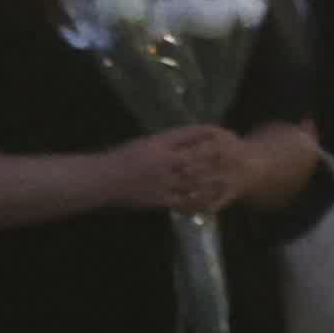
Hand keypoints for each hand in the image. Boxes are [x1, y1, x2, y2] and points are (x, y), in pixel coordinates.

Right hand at [115, 125, 247, 215]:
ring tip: (227, 179)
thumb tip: (182, 141)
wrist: (100, 180)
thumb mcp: (140, 144)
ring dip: (212, 179)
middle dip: (216, 155)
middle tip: (233, 155)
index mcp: (157, 143)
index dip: (207, 132)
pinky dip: (198, 201)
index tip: (220, 131)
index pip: (189, 133)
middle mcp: (164, 160)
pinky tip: (208, 201)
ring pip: (195, 179)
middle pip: (198, 156)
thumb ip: (161, 144)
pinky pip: (184, 201)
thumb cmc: (116, 159)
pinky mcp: (161, 199)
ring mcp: (163, 181)